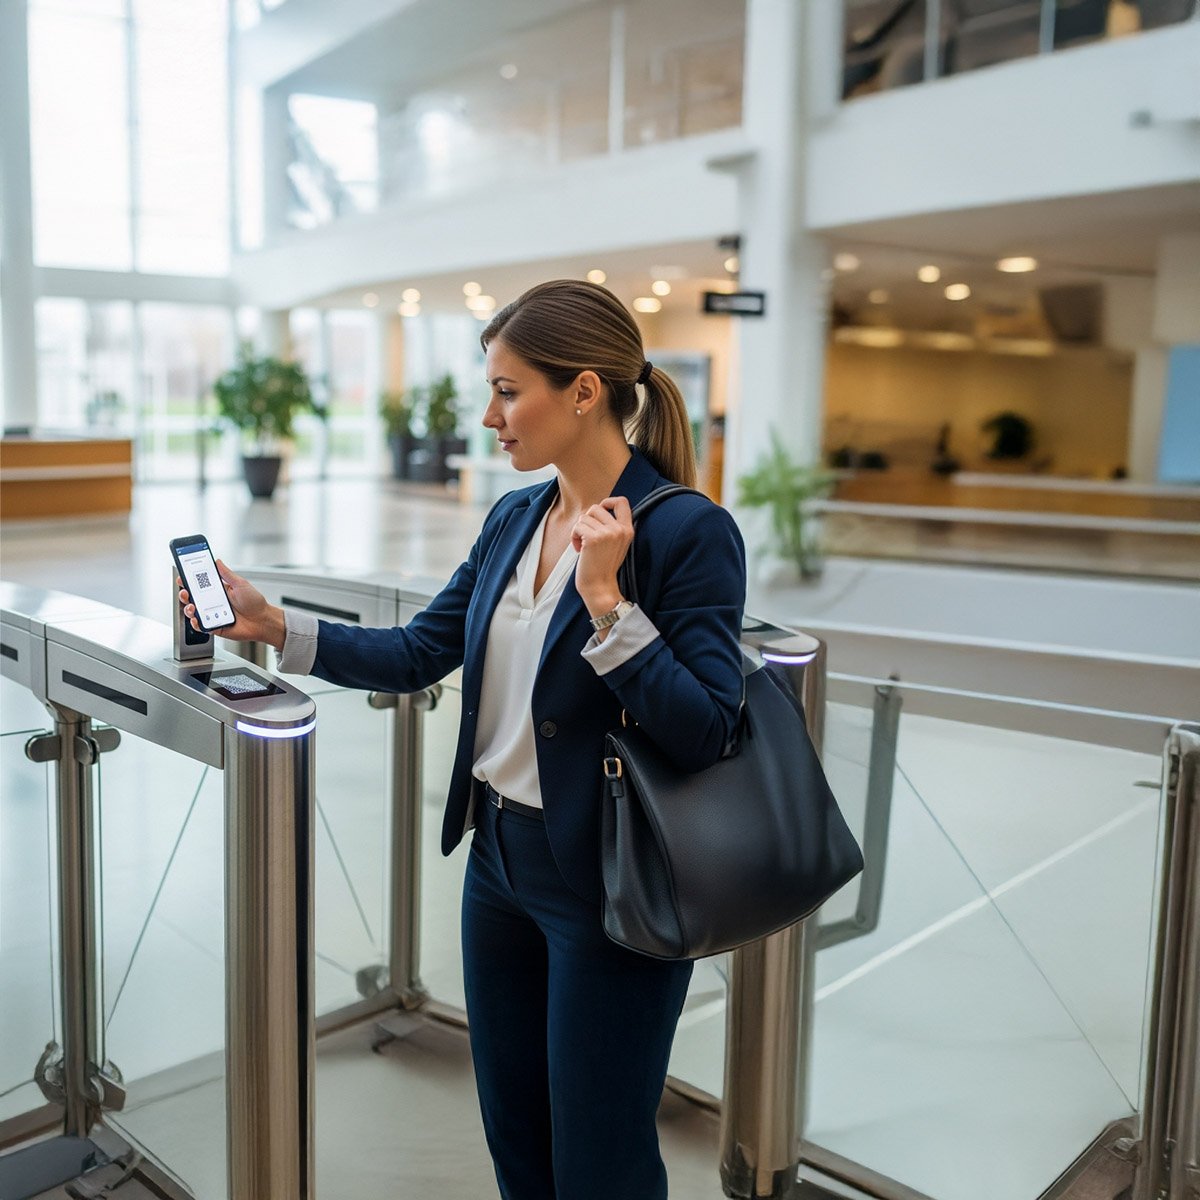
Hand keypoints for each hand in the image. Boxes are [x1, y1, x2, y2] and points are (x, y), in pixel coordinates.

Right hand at [177, 559, 285, 649]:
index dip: (189, 581)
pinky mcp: (215, 627)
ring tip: (191, 606)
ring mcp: (213, 615)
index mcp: (219, 591)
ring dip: (188, 608)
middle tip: (185, 592)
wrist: (263, 620)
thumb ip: (227, 574)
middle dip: (184, 594)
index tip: (182, 577)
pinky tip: (196, 619)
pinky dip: (196, 623)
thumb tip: (217, 561)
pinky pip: (201, 626)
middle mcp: (214, 603)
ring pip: (193, 612)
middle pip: (192, 598)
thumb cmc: (255, 603)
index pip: (199, 585)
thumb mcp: (241, 584)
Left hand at [571, 496, 632, 616]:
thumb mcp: (616, 544)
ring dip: (579, 530)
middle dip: (587, 520)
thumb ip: (612, 526)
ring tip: (583, 545)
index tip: (600, 513)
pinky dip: (574, 537)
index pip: (622, 501)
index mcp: (628, 530)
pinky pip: (577, 526)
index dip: (608, 502)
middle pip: (596, 507)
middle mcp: (620, 529)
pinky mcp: (594, 538)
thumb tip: (599, 508)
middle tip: (587, 537)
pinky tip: (579, 549)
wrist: (600, 587)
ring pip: (584, 517)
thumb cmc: (603, 566)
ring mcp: (608, 533)